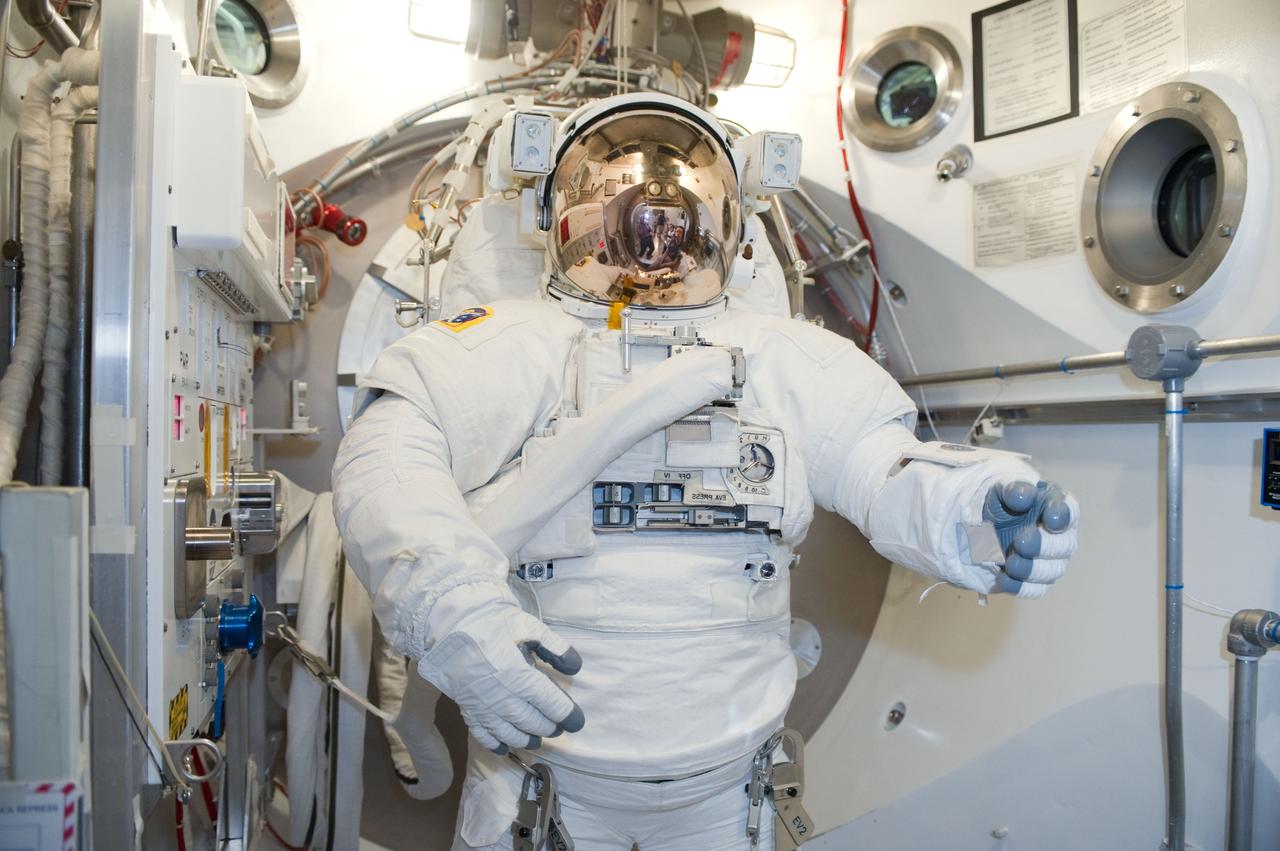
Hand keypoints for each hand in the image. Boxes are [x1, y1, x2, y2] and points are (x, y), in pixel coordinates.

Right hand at [417, 601, 584, 752]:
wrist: (449, 624)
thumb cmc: (492, 622)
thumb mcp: (529, 626)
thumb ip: (554, 647)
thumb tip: (575, 668)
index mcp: (517, 674)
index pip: (548, 702)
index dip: (566, 715)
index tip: (577, 722)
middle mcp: (500, 695)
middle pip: (530, 720)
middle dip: (547, 727)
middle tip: (558, 728)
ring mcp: (481, 704)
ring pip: (507, 732)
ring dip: (525, 739)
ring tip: (537, 739)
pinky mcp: (465, 707)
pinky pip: (481, 733)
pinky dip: (494, 743)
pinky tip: (505, 747)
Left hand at [980, 479, 1078, 597]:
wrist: (986, 525)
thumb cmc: (1004, 503)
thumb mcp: (1002, 490)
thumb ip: (1014, 489)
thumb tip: (1024, 497)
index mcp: (1057, 507)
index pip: (1069, 512)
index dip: (1062, 516)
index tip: (1050, 519)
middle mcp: (1061, 536)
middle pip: (1064, 546)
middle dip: (1043, 546)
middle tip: (1021, 542)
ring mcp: (1052, 560)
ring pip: (1051, 571)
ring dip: (1031, 569)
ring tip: (1010, 563)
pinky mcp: (1037, 580)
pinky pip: (1036, 589)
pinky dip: (1020, 586)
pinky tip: (1004, 580)